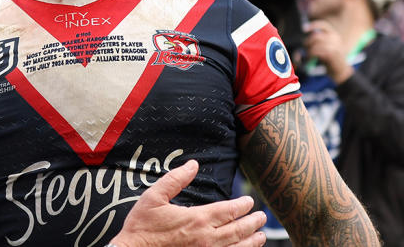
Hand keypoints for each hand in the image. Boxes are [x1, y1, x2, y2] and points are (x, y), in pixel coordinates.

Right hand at [108, 160, 265, 246]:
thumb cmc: (142, 227)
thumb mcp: (154, 197)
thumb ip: (176, 179)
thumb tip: (193, 165)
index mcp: (197, 219)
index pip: (229, 211)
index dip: (243, 205)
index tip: (249, 201)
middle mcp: (207, 239)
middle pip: (239, 230)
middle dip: (253, 222)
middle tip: (262, 217)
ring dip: (252, 242)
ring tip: (262, 236)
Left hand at [304, 20, 352, 83]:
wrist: (341, 70)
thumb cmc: (330, 60)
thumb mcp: (324, 49)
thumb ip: (315, 45)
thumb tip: (298, 50)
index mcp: (334, 35)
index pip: (324, 25)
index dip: (313, 25)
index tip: (304, 29)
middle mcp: (335, 38)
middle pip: (315, 36)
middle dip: (307, 42)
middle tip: (305, 49)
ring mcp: (334, 45)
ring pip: (315, 44)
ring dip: (308, 50)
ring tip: (308, 56)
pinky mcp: (332, 53)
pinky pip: (316, 51)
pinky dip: (310, 55)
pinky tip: (309, 59)